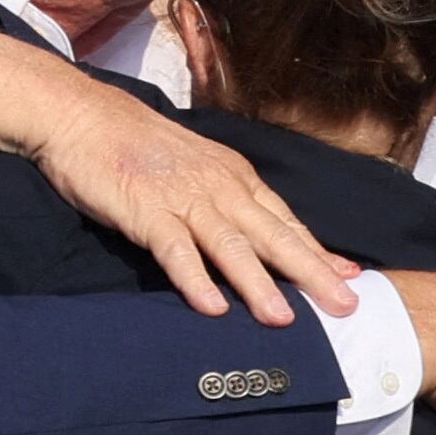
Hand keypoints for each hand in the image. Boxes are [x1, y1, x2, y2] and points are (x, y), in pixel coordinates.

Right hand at [0, 35, 360, 323]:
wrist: (83, 116)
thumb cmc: (138, 146)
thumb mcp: (195, 168)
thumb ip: (228, 202)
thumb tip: (261, 240)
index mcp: (233, 177)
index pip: (284, 221)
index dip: (318, 252)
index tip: (351, 281)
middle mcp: (217, 187)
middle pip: (271, 235)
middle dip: (310, 273)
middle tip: (344, 307)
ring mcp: (182, 198)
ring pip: (229, 246)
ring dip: (258, 283)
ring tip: (283, 318)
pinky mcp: (145, 211)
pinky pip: (175, 249)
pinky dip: (194, 278)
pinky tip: (211, 307)